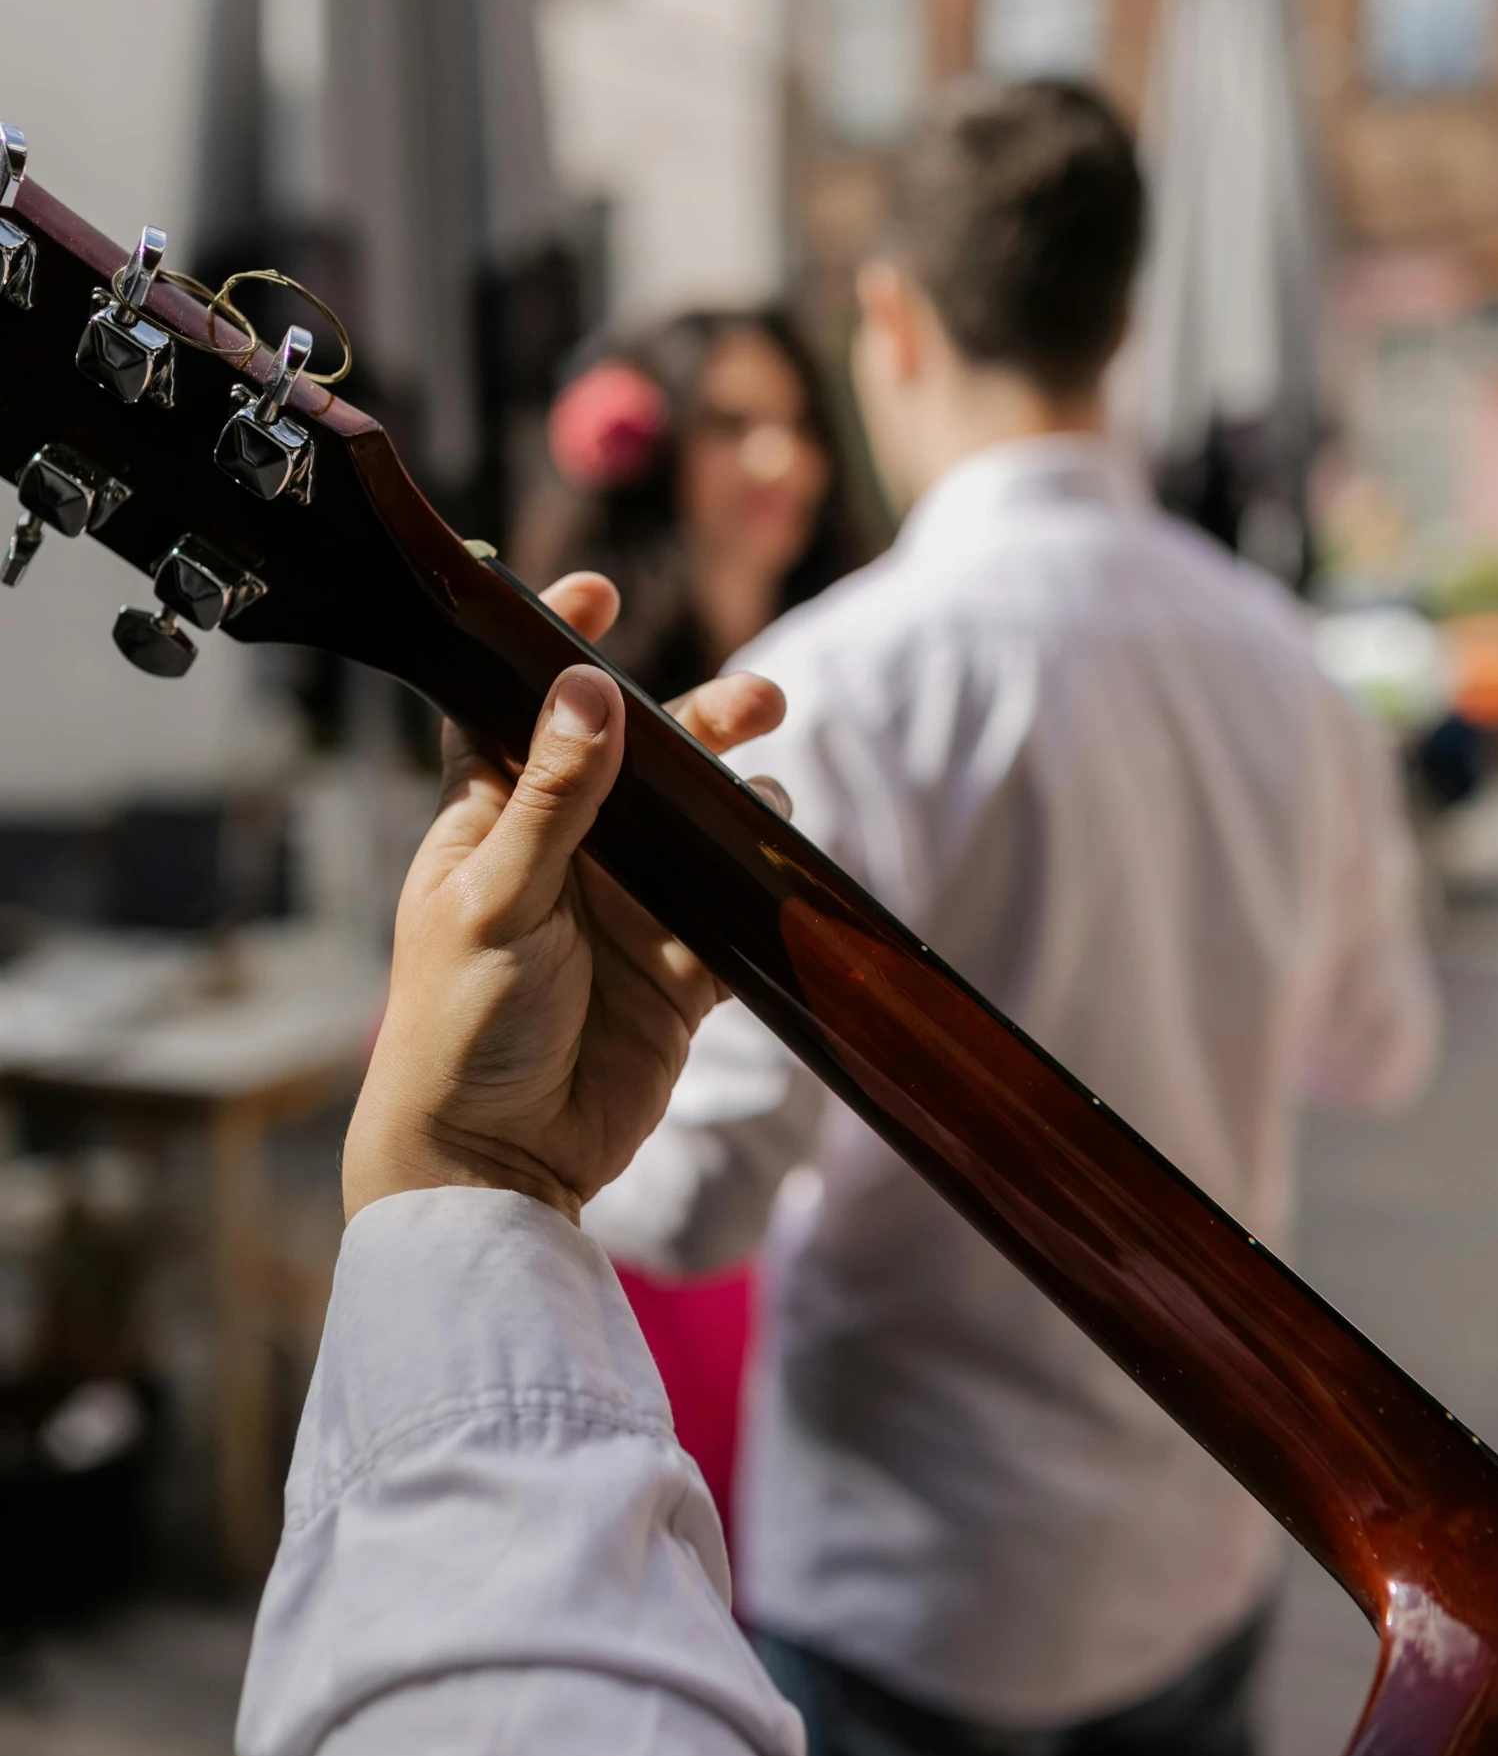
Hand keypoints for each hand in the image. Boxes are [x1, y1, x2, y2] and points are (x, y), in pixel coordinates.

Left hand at [342, 573, 786, 1224]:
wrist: (499, 1162)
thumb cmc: (460, 1026)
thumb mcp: (495, 900)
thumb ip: (552, 799)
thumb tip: (589, 688)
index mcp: (493, 820)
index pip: (517, 706)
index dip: (553, 646)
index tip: (600, 592)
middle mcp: (567, 853)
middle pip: (643, 756)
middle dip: (702, 719)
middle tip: (763, 702)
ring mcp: (629, 911)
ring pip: (703, 828)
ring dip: (743, 806)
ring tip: (762, 809)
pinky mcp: (681, 974)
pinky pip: (736, 915)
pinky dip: (764, 895)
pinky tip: (779, 885)